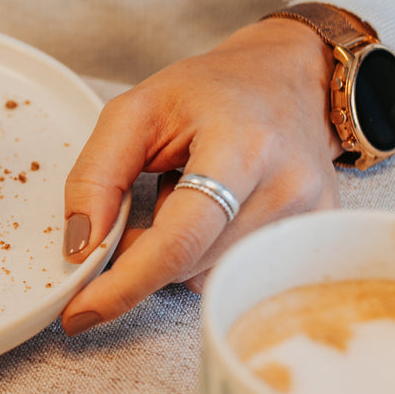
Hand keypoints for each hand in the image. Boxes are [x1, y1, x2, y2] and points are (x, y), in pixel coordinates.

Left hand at [59, 18, 345, 334]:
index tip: (78, 314)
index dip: (123, 284)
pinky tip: (215, 212)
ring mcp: (310, 219)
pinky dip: (206, 253)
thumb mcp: (136, 111)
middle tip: (144, 200)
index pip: (178, 241)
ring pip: (207, 275)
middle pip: (186, 264)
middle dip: (142, 252)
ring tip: (188, 193)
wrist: (292, 80)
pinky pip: (235, 274)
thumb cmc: (212, 90)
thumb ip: (96, 175)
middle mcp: (288, 189)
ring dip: (176, 251)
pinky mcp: (317, 238)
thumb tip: (79, 247)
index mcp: (242, 148)